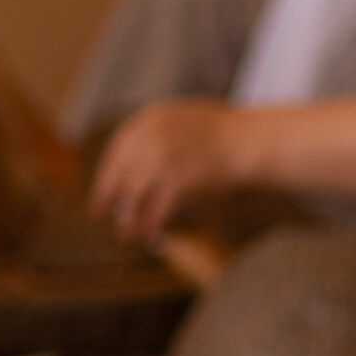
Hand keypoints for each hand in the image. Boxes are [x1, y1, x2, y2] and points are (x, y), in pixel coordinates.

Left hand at [90, 98, 244, 241]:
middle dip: (107, 196)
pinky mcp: (175, 183)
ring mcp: (160, 160)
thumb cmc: (235, 133)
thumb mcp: (194, 120)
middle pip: (120, 172)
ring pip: (133, 196)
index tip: (105, 186)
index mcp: (152, 118)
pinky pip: (155, 211)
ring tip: (126, 235)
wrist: (255, 142)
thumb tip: (151, 156)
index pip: (119, 147)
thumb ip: (169, 132)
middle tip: (100, 214)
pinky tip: (151, 238)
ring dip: (128, 218)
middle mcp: (149, 137)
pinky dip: (151, 227)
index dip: (108, 170)